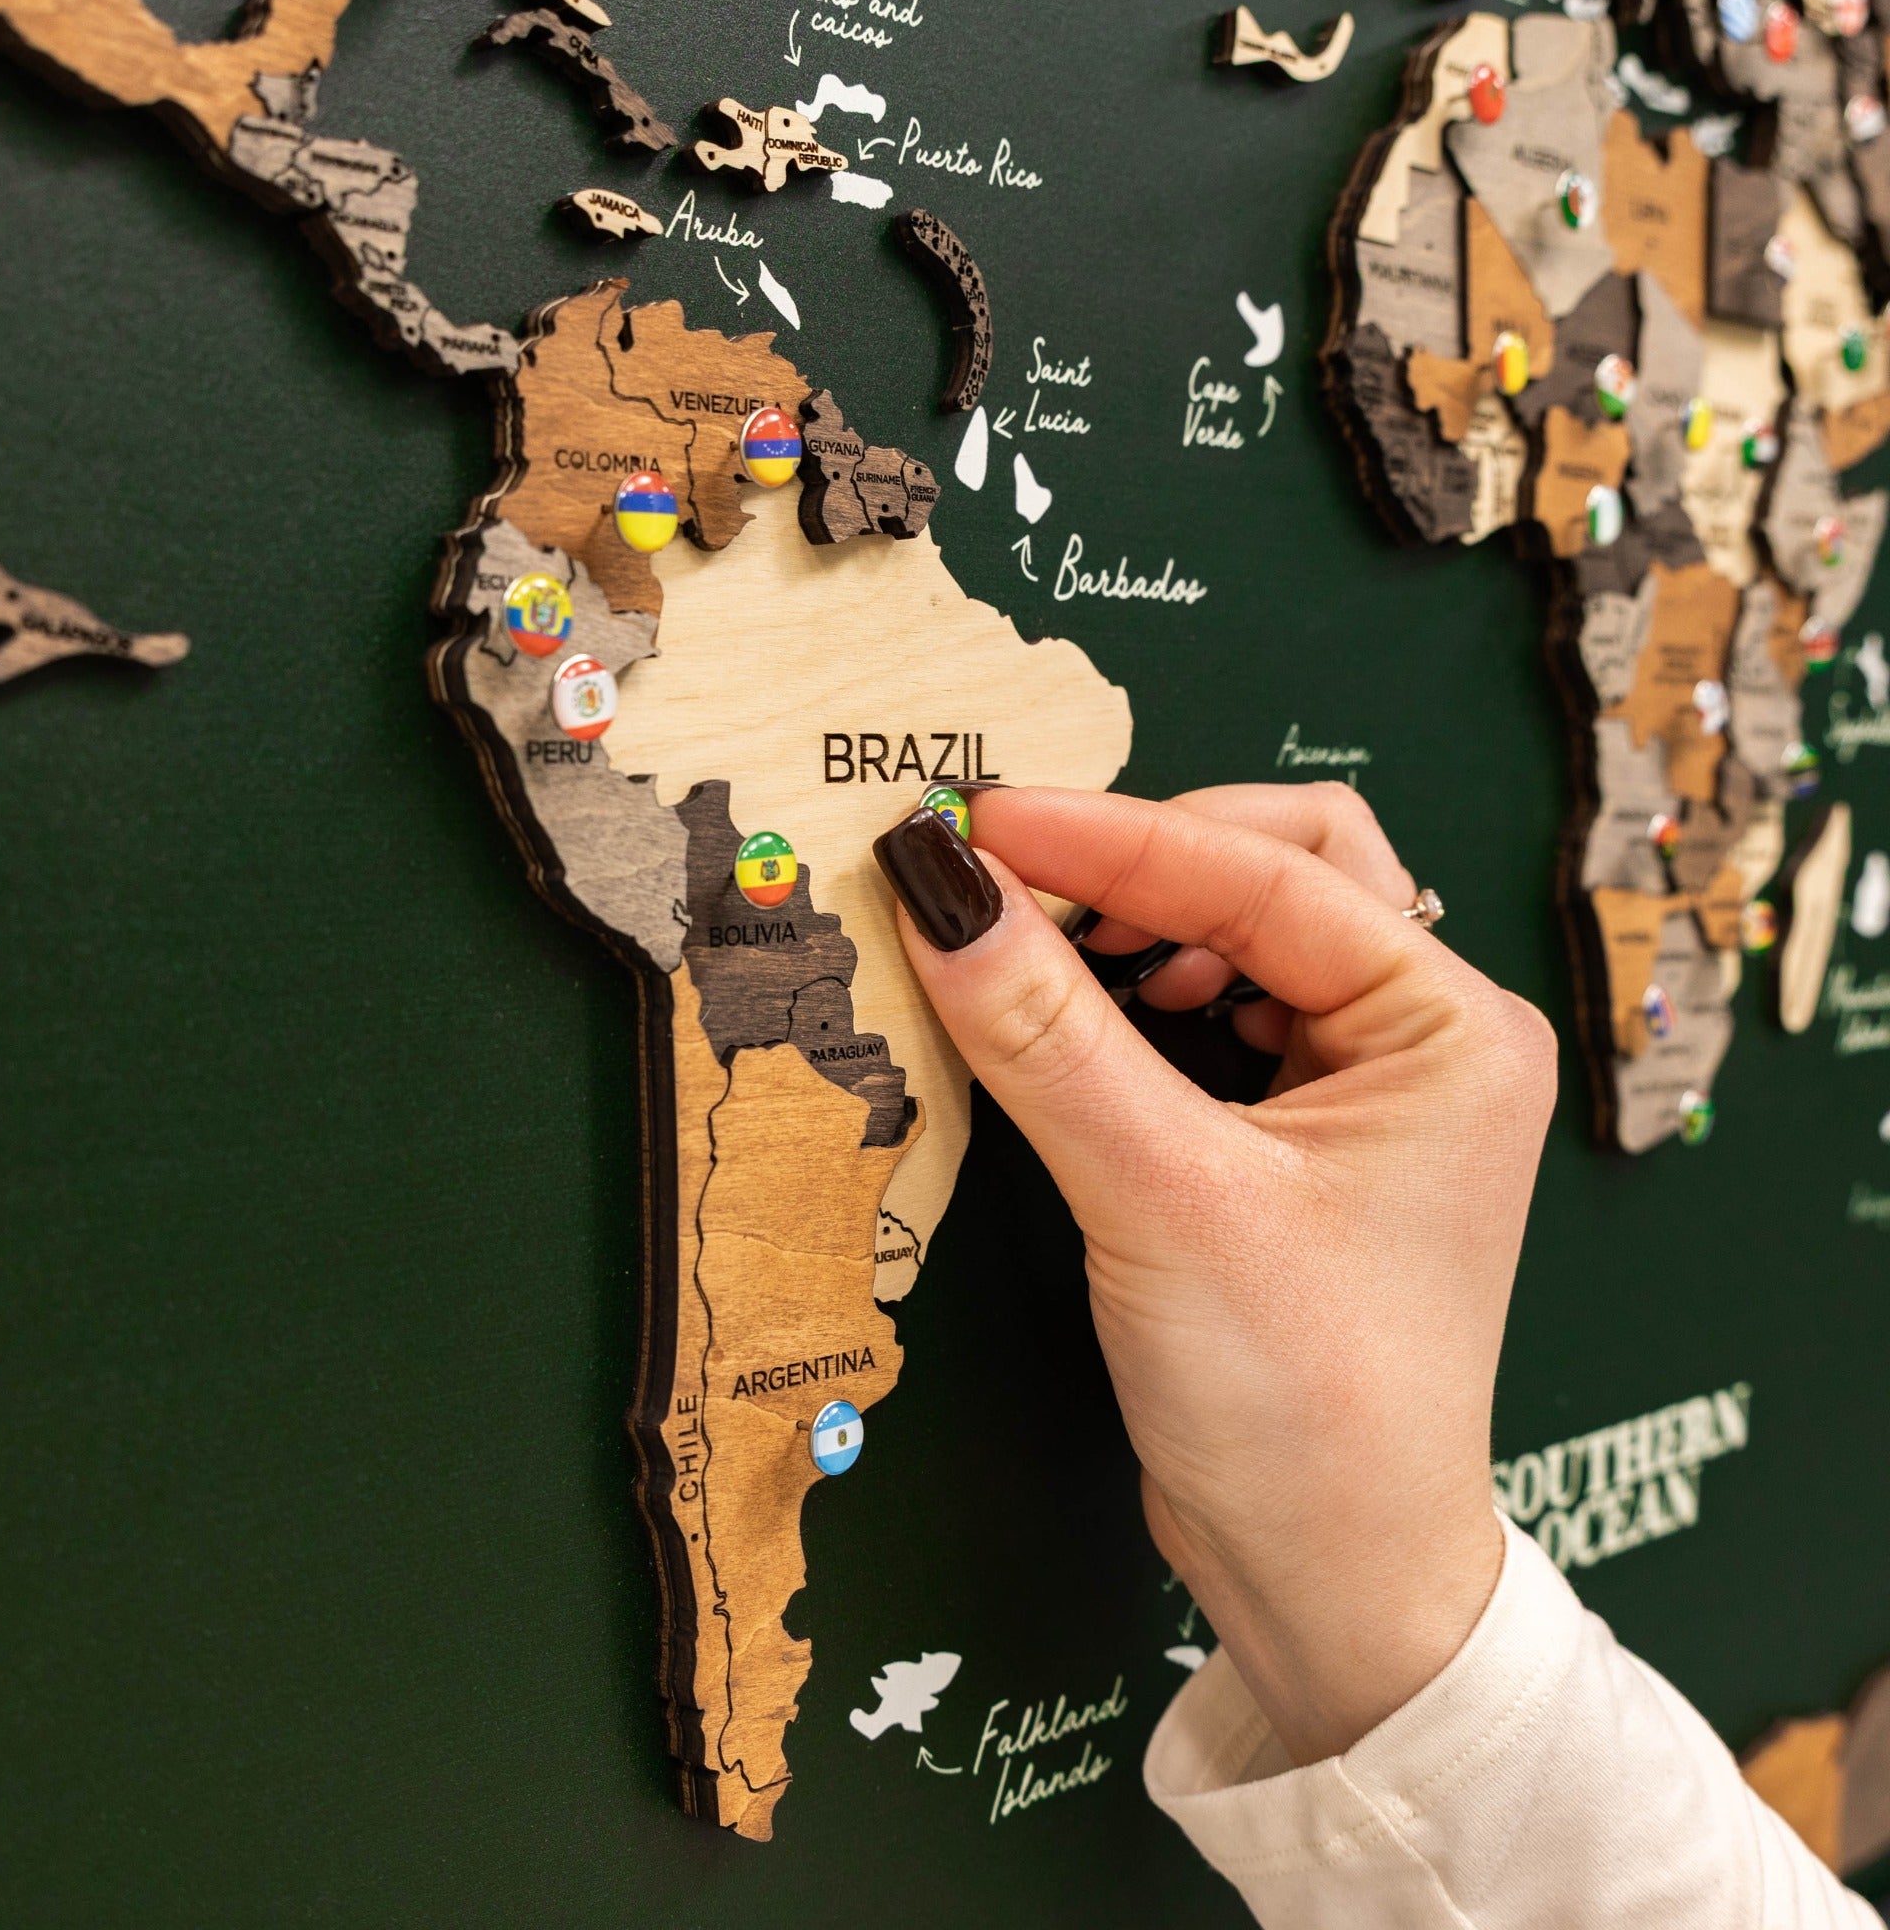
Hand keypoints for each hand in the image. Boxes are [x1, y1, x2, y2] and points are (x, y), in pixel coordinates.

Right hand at [873, 783, 1556, 1763]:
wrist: (1332, 1577)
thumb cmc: (1305, 1404)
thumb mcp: (1166, 1200)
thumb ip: (1050, 1036)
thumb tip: (946, 895)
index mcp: (1452, 1029)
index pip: (1270, 874)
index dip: (1112, 838)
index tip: (981, 822)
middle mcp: (1426, 1038)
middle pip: (1282, 867)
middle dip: (1144, 861)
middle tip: (1008, 877)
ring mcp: (1367, 1087)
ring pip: (1249, 930)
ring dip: (1141, 922)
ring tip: (1044, 948)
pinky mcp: (1303, 1136)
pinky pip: (1220, 1011)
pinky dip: (1141, 993)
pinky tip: (1084, 1019)